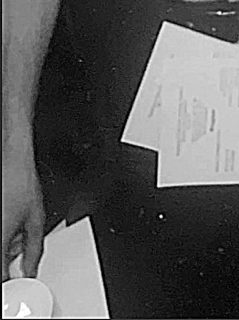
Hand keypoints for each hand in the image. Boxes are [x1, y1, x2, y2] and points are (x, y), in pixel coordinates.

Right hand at [2, 145, 43, 279]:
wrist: (9, 154)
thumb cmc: (20, 179)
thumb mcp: (36, 219)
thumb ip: (33, 250)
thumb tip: (30, 270)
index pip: (1, 279)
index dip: (10, 285)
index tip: (17, 283)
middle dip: (6, 261)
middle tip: (16, 245)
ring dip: (3, 248)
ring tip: (12, 224)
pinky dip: (2, 234)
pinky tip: (7, 219)